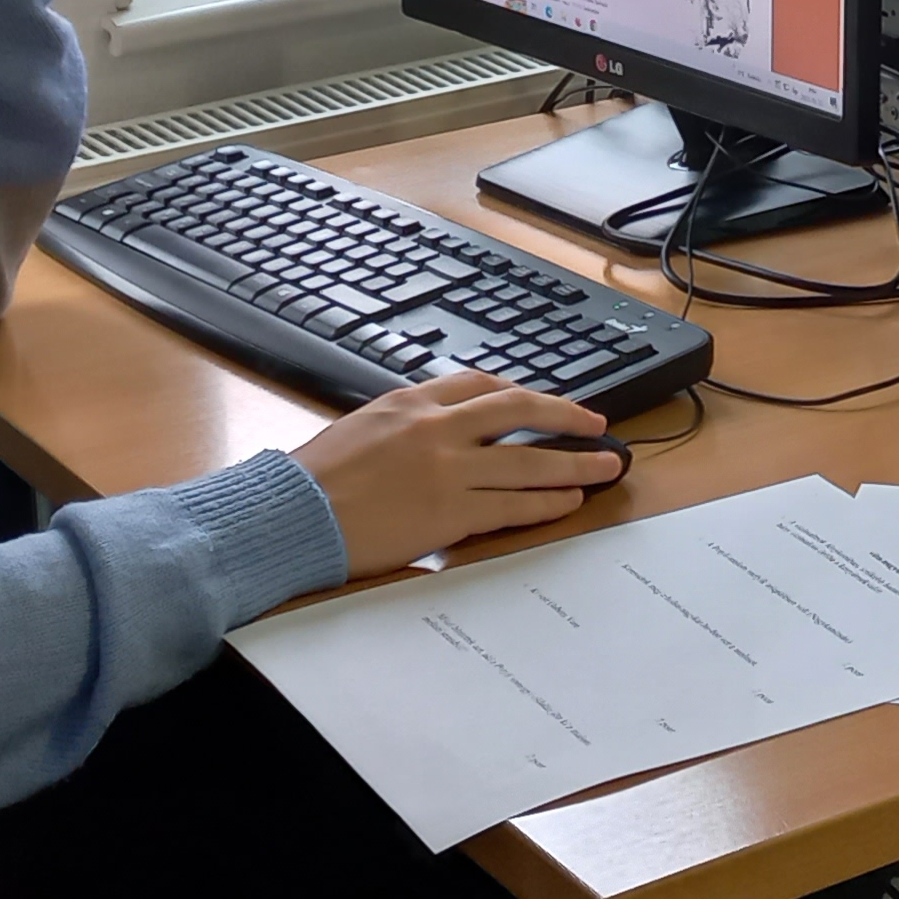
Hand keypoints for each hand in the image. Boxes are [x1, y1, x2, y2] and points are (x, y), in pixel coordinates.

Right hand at [291, 372, 609, 576]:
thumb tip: (433, 432)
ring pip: (530, 461)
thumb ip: (404, 424)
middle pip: (520, 410)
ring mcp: (449, 472)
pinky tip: (568, 502)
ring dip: (575, 462)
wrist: (293, 514)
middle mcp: (438, 430)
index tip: (539, 402)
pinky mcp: (452, 514)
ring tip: (605, 465)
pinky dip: (548, 502)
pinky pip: (514, 506)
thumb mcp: (360, 428)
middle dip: (566, 416)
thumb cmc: (314, 479)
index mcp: (411, 402)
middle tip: (596, 424)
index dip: (519, 392)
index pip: (480, 384)